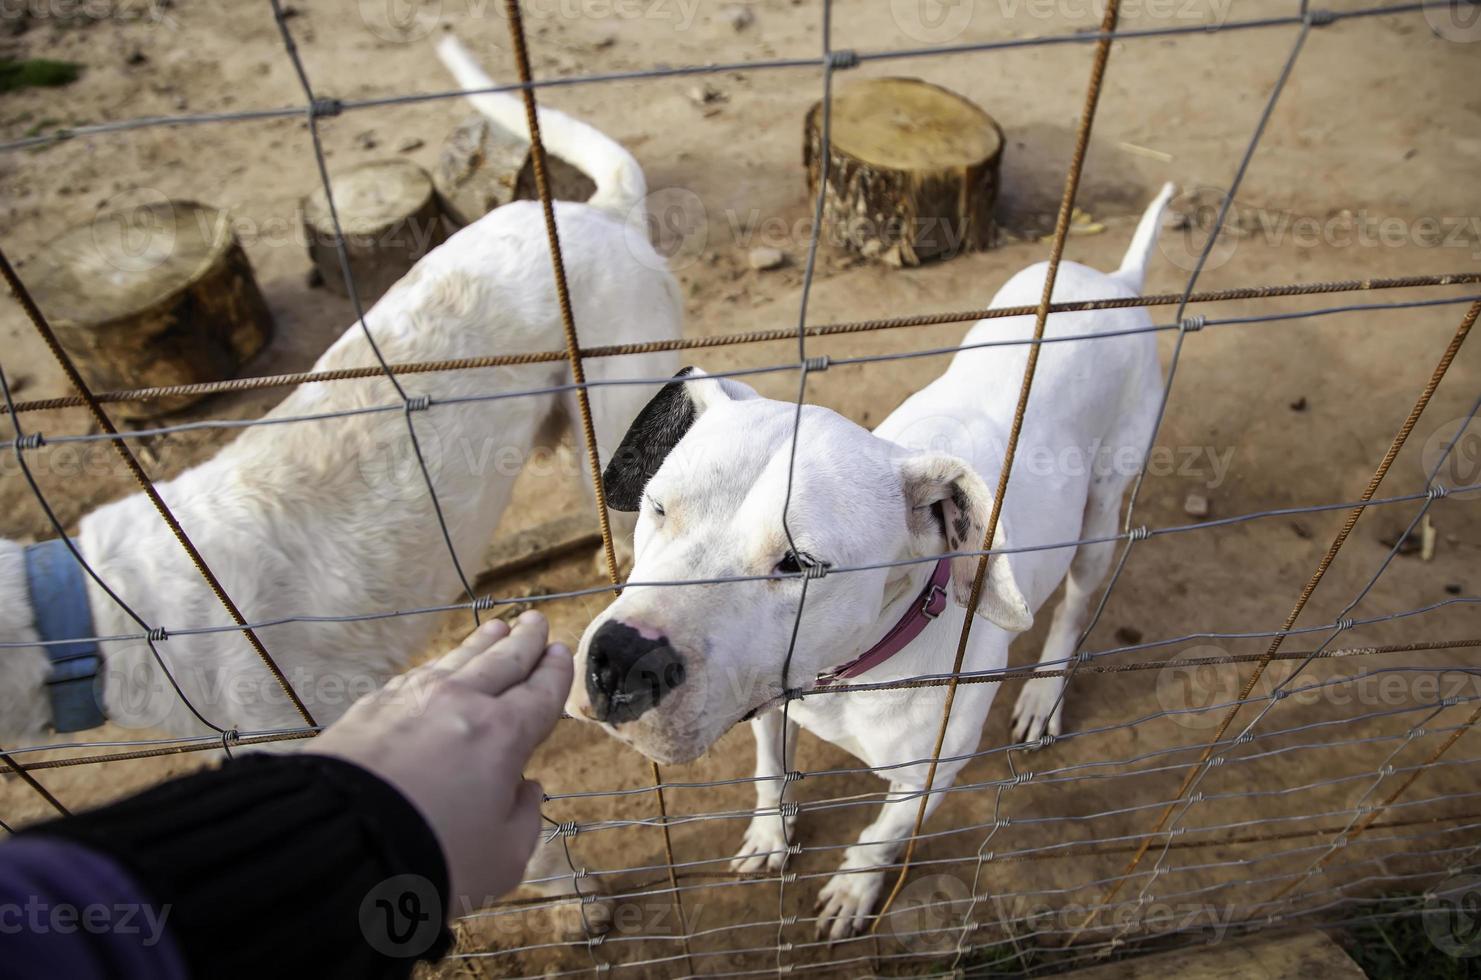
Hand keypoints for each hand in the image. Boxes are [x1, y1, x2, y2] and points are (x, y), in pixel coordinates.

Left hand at [314, 611, 572, 908]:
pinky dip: (439, 666)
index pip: (539, 693)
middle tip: (536, 622)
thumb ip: (524, 819)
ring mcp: (413, 698)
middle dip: (524, 641)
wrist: (338, 846)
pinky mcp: (371, 706)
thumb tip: (526, 788)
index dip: (555, 671)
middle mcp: (462, 703)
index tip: (561, 651)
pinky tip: (440, 666)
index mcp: (503, 735)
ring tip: (496, 628)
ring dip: (482, 643)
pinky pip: (416, 675)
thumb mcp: (503, 859)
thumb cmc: (433, 858)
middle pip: (502, 661)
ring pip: (458, 659)